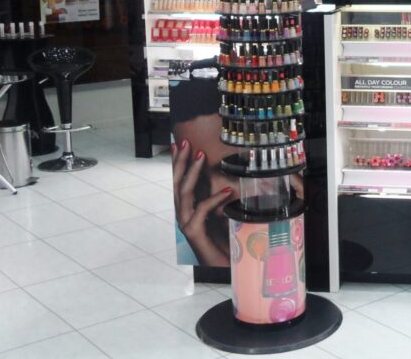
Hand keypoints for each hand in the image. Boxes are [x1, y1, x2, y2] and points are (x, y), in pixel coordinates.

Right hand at [171, 139, 232, 267]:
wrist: (228, 267)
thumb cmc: (228, 241)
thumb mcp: (226, 214)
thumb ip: (223, 200)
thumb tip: (232, 178)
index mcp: (190, 209)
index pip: (181, 182)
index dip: (179, 163)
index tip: (180, 144)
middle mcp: (185, 215)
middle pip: (177, 183)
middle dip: (181, 161)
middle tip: (185, 142)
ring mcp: (187, 224)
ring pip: (184, 193)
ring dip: (192, 172)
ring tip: (202, 155)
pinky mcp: (194, 233)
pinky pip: (201, 211)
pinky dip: (213, 199)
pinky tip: (227, 190)